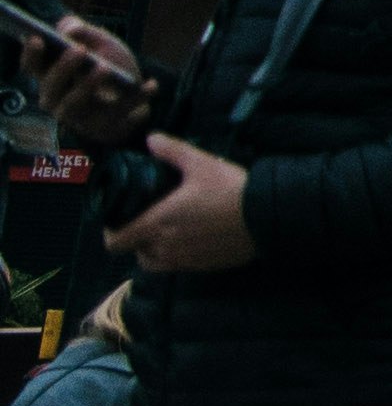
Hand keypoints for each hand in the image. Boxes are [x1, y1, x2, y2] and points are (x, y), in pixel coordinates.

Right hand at [19, 12, 151, 147]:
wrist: (137, 97)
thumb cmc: (111, 66)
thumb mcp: (102, 44)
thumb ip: (85, 32)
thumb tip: (69, 27)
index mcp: (52, 77)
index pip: (32, 68)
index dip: (31, 54)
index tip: (37, 38)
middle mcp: (58, 100)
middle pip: (50, 89)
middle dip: (62, 69)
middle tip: (79, 50)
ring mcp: (79, 118)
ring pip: (73, 106)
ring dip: (87, 86)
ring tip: (105, 67)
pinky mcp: (104, 129)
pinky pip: (117, 115)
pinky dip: (136, 99)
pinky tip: (151, 84)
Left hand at [106, 131, 254, 274]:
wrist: (266, 216)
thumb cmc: (229, 189)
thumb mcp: (201, 163)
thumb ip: (172, 151)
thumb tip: (150, 139)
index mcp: (155, 224)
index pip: (115, 242)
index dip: (111, 233)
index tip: (119, 219)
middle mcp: (164, 247)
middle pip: (135, 252)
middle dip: (136, 238)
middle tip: (148, 220)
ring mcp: (184, 260)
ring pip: (155, 262)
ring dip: (154, 250)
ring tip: (168, 232)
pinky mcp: (203, 267)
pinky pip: (178, 266)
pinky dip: (176, 255)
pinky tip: (193, 238)